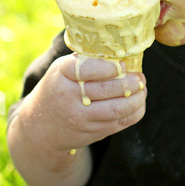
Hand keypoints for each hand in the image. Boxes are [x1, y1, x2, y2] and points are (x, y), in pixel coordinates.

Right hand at [19, 53, 146, 153]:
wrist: (41, 126)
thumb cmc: (59, 88)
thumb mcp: (63, 69)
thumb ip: (86, 60)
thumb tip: (120, 52)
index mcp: (62, 74)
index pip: (86, 69)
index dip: (109, 67)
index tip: (123, 64)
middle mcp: (69, 97)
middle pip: (106, 90)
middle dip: (130, 82)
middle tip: (140, 77)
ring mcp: (80, 118)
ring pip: (116, 109)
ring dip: (136, 99)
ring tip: (142, 89)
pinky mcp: (91, 133)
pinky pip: (119, 124)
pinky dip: (134, 113)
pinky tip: (139, 103)